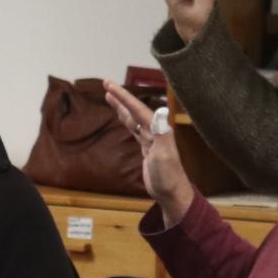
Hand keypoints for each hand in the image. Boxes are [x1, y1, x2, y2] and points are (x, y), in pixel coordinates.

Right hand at [103, 80, 194, 224]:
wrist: (171, 194)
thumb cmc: (168, 177)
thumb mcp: (164, 155)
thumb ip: (161, 133)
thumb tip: (159, 111)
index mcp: (159, 130)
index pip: (137, 109)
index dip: (123, 97)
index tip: (109, 86)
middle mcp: (156, 131)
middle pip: (134, 110)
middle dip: (121, 97)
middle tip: (106, 84)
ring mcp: (151, 139)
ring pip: (133, 118)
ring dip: (122, 107)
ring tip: (109, 96)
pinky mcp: (147, 148)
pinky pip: (134, 129)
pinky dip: (127, 121)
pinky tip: (123, 117)